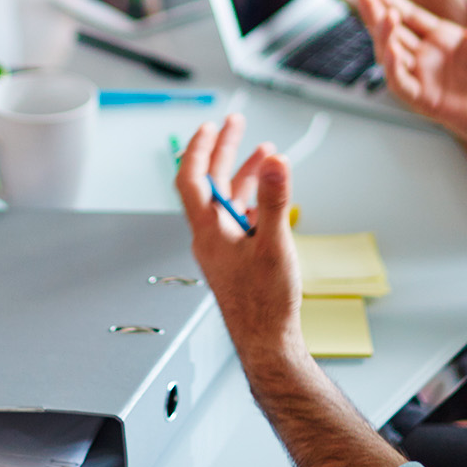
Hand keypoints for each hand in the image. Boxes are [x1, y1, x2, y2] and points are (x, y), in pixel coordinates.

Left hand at [173, 114, 302, 358]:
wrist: (267, 342)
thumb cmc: (264, 304)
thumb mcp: (274, 245)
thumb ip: (274, 200)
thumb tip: (275, 162)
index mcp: (209, 230)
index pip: (191, 179)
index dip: (198, 149)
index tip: (210, 126)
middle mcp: (211, 236)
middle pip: (210, 183)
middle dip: (223, 151)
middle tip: (235, 124)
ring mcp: (223, 248)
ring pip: (228, 200)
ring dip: (244, 174)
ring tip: (266, 154)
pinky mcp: (236, 259)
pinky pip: (240, 219)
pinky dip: (254, 200)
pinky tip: (272, 196)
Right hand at [358, 0, 466, 154]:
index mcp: (442, 39)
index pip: (408, 17)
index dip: (391, 1)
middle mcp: (428, 58)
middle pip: (393, 32)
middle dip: (377, 13)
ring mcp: (424, 79)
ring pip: (390, 55)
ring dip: (383, 34)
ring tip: (383, 12)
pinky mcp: (425, 100)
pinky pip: (400, 81)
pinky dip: (391, 64)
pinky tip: (390, 45)